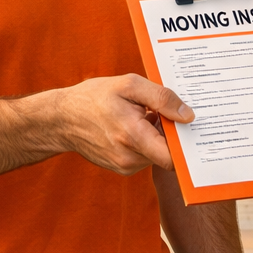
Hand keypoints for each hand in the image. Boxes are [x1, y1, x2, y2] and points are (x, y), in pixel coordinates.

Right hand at [51, 74, 193, 174]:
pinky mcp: (121, 167)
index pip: (173, 157)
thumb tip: (188, 115)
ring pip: (156, 155)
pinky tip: (134, 124)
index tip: (191, 127)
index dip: (186, 144)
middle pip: (167, 154)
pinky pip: (144, 156)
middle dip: (171, 134)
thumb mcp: (129, 85)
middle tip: (166, 112)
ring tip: (143, 115)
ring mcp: (124, 166)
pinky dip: (146, 142)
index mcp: (133, 136)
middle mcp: (129, 158)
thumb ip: (161, 98)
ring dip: (157, 136)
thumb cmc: (94, 97)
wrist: (62, 119)